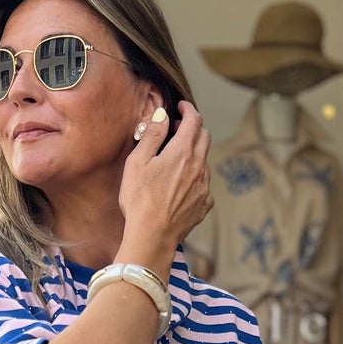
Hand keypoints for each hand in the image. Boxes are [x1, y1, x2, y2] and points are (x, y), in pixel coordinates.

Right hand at [119, 100, 212, 255]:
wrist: (152, 236)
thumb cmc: (140, 199)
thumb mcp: (138, 162)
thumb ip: (153, 135)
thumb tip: (162, 114)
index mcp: (183, 152)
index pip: (194, 121)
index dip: (188, 109)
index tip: (180, 107)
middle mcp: (199, 166)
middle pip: (204, 137)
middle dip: (193, 128)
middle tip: (177, 130)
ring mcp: (204, 187)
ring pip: (205, 161)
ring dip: (194, 154)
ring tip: (176, 161)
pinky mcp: (204, 204)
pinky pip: (204, 185)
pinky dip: (195, 178)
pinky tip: (181, 186)